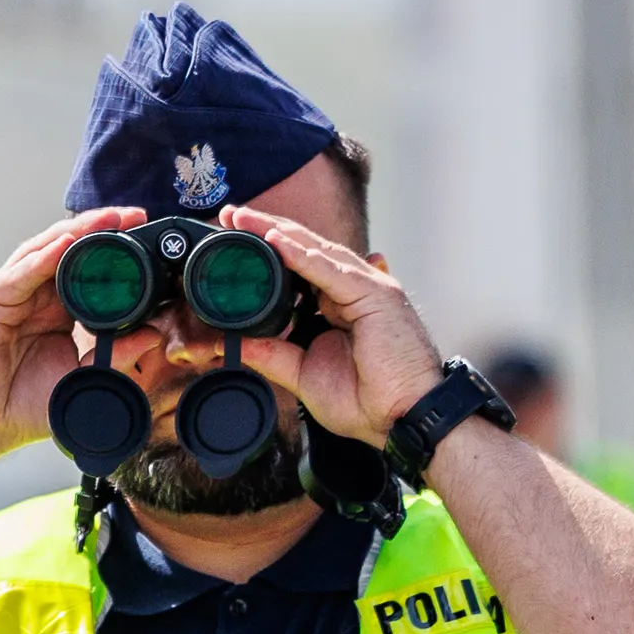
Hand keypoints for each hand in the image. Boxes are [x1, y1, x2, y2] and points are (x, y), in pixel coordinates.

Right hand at [0, 209, 144, 471]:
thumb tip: (152, 335)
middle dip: (101, 230)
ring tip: (107, 218)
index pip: (89, 272)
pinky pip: (21, 272)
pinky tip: (65, 242)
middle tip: (135, 216)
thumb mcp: (80, 380)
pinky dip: (43, 256)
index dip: (116, 254)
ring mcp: (13, 296)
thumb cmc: (18, 407)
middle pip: (69, 252)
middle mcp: (35, 298)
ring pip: (46, 251)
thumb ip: (114, 358)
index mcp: (57, 314)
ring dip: (76, 232)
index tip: (148, 241)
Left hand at [218, 207, 450, 446]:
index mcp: (337, 304)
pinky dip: (302, 256)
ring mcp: (367, 286)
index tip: (234, 237)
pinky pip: (331, 270)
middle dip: (267, 229)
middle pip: (305, 248)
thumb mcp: (303, 375)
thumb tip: (236, 343)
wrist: (402, 418)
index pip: (298, 265)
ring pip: (316, 250)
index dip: (268, 249)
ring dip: (278, 232)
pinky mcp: (376, 294)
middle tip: (230, 214)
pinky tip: (275, 241)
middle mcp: (353, 288)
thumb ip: (272, 354)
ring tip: (243, 219)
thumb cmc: (367, 400)